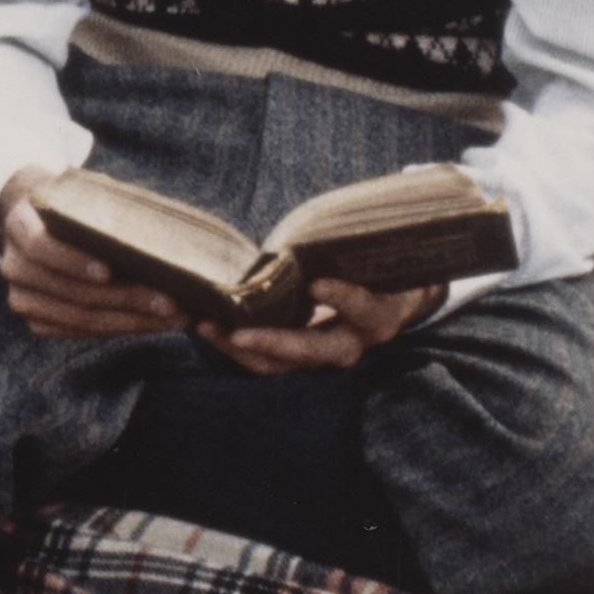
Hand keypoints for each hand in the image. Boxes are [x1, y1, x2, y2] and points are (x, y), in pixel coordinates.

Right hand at [0, 170, 194, 342]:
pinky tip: (154, 323)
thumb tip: (153, 221)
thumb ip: (102, 205)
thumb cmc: (71, 206)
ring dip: (131, 321)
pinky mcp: (37, 322)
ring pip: (80, 318)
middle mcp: (14, 267)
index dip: (73, 261)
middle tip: (169, 302)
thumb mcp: (79, 194)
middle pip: (69, 291)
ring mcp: (23, 299)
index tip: (109, 271)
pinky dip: (121, 328)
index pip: (40, 247)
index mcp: (19, 226)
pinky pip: (82, 331)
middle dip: (124, 299)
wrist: (36, 224)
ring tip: (173, 317)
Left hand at [199, 275, 440, 375]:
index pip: (363, 310)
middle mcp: (350, 344)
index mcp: (377, 318)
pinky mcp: (298, 357)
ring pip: (278, 364)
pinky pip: (263, 359)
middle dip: (272, 342)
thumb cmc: (376, 271)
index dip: (342, 298)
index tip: (316, 284)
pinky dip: (232, 344)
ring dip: (238, 348)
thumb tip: (316, 229)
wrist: (388, 304)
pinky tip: (205, 324)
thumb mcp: (372, 261)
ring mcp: (320, 356)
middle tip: (237, 334)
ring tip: (205, 326)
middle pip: (310, 351)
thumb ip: (351, 253)